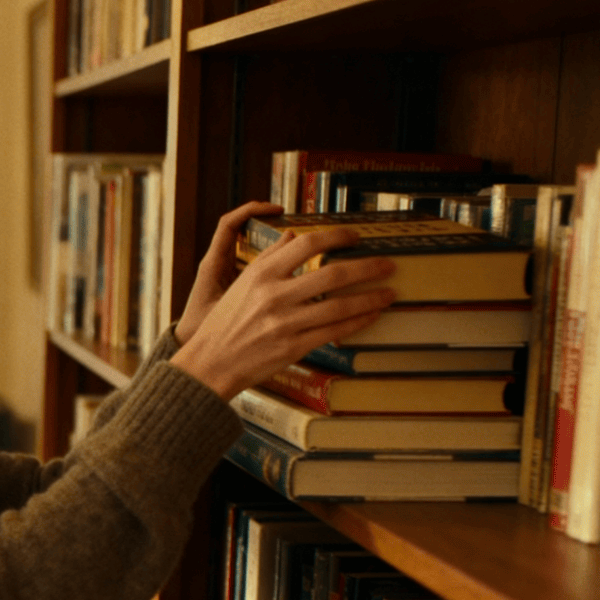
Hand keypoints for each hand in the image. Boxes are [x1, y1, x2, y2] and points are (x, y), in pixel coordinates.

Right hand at [169, 216, 396, 399]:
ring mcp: (284, 323)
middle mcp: (273, 296)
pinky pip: (334, 331)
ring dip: (371, 297)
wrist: (210, 363)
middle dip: (368, 267)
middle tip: (388, 264)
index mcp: (260, 275)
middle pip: (333, 274)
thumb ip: (269, 258)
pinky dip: (357, 321)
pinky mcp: (292, 347)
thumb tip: (294, 236)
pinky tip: (371, 315)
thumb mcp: (241, 283)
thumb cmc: (225, 322)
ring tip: (389, 292)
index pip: (307, 244)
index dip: (337, 236)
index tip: (355, 236)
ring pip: (340, 305)